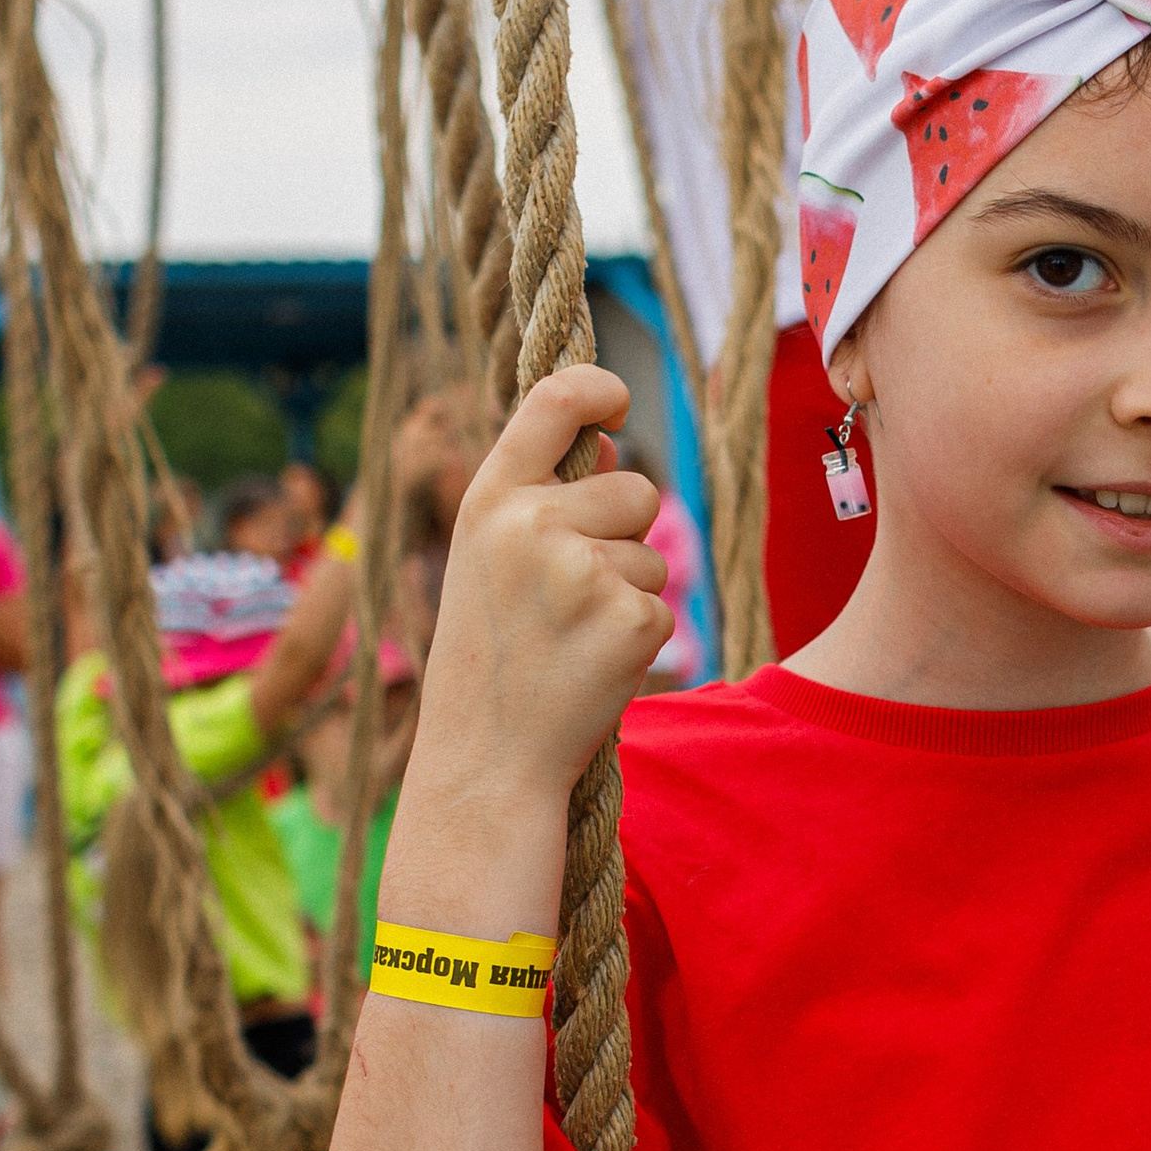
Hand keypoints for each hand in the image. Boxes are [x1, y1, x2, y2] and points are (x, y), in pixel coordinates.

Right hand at [412, 368, 673, 826]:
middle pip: (635, 488)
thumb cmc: (489, 659)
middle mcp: (532, 523)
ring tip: (573, 639)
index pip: (553, 402)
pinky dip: (640, 638)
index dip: (597, 390)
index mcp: (489, 500)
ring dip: (631, 593)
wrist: (485, 760)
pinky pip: (665, 606)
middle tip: (569, 599)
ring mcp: (584, 571)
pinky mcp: (631, 620)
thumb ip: (543, 499)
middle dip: (623, 535)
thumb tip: (612, 445)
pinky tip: (592, 667)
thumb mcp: (489, 562)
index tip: (617, 402)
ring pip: (655, 553)